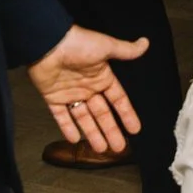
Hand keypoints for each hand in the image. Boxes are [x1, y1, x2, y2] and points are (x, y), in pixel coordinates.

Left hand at [26, 25, 146, 151]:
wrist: (47, 42)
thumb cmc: (78, 42)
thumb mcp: (106, 47)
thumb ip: (126, 50)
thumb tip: (145, 43)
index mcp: (101, 76)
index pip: (118, 99)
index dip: (126, 114)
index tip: (134, 130)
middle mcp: (87, 87)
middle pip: (102, 113)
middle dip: (110, 130)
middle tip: (119, 148)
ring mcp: (70, 93)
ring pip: (84, 118)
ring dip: (92, 133)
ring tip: (101, 149)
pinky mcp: (52, 97)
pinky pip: (61, 115)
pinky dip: (66, 127)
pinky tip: (74, 140)